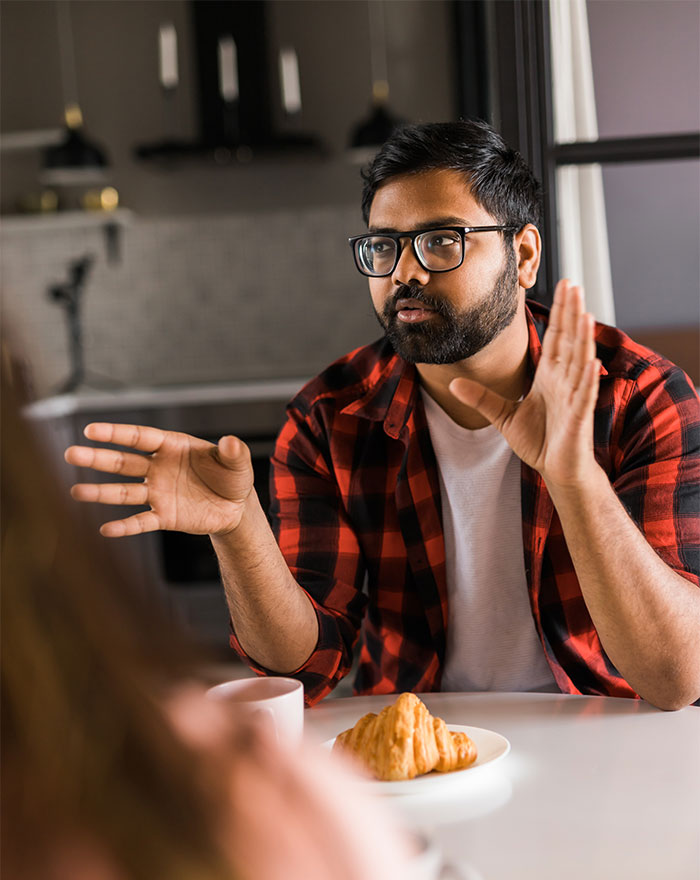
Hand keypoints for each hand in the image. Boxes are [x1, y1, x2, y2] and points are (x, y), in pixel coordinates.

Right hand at [64, 424, 254, 536]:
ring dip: (101, 492)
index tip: (90, 430)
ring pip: (124, 492)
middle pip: (124, 462)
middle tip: (70, 454)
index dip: (116, 434)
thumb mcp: (236, 463)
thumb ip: (233, 452)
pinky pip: (141, 521)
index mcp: (172, 447)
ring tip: (75, 492)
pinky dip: (125, 526)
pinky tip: (106, 529)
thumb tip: (231, 442)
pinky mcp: (164, 516)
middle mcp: (159, 468)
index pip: (139, 437)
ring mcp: (158, 493)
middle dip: (97, 458)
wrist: (235, 508)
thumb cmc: (232, 478)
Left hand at [449, 280, 601, 487]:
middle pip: (569, 340)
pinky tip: (589, 358)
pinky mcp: (579, 416)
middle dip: (571, 312)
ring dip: (582, 336)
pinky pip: (584, 393)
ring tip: (584, 310)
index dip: (559, 313)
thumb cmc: (539, 441)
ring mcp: (574, 396)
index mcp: (550, 377)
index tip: (562, 287)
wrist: (557, 470)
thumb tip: (453, 383)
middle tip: (573, 283)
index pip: (555, 338)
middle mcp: (565, 381)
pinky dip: (587, 376)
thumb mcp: (503, 416)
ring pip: (579, 360)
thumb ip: (481, 398)